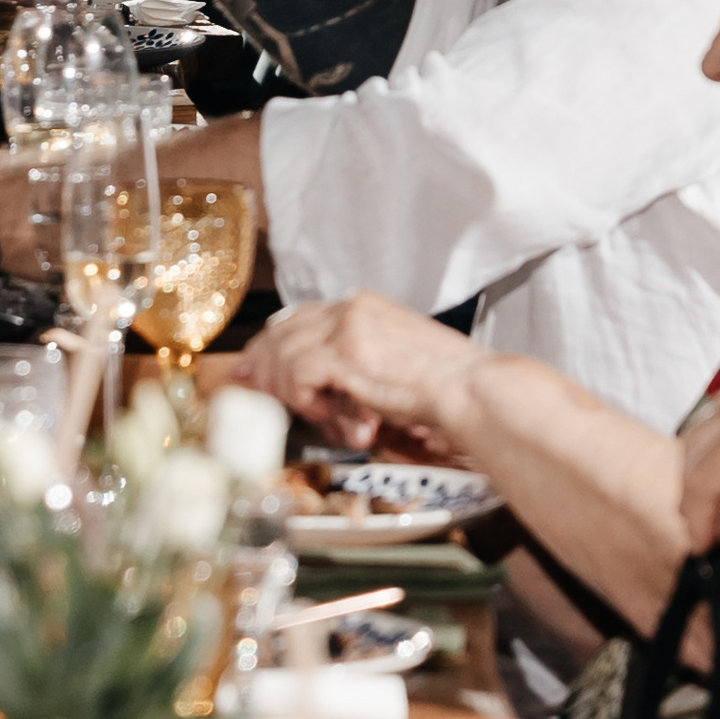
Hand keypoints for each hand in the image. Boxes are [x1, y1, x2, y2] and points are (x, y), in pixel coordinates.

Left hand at [232, 294, 483, 454]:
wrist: (468, 388)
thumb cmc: (442, 384)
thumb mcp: (388, 361)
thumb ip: (347, 362)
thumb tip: (309, 381)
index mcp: (361, 304)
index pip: (296, 317)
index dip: (268, 345)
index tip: (251, 368)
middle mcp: (349, 307)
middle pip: (279, 331)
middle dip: (260, 365)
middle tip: (252, 391)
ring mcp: (345, 326)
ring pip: (282, 355)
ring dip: (290, 391)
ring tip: (316, 413)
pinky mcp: (344, 352)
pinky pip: (297, 374)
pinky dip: (305, 399)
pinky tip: (327, 413)